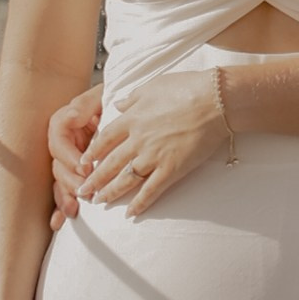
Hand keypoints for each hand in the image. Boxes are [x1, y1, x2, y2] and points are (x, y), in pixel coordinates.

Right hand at [47, 84, 103, 226]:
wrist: (125, 108)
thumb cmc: (114, 101)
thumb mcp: (101, 96)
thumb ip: (87, 104)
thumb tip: (73, 114)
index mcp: (65, 122)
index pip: (59, 139)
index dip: (70, 155)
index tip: (85, 167)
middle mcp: (63, 142)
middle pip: (58, 164)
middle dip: (70, 180)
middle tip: (85, 193)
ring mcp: (67, 159)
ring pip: (60, 180)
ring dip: (64, 196)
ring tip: (73, 211)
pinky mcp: (74, 173)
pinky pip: (64, 190)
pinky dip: (60, 207)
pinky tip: (59, 224)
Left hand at [76, 71, 232, 217]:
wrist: (215, 101)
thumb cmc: (187, 88)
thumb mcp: (153, 86)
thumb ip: (132, 98)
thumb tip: (117, 104)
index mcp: (133, 118)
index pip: (105, 138)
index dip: (93, 152)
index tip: (84, 161)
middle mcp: (139, 139)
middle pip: (110, 162)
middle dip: (94, 178)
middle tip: (82, 191)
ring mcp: (154, 156)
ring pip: (126, 179)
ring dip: (111, 192)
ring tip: (99, 202)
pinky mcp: (172, 168)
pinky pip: (152, 190)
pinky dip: (140, 203)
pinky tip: (131, 213)